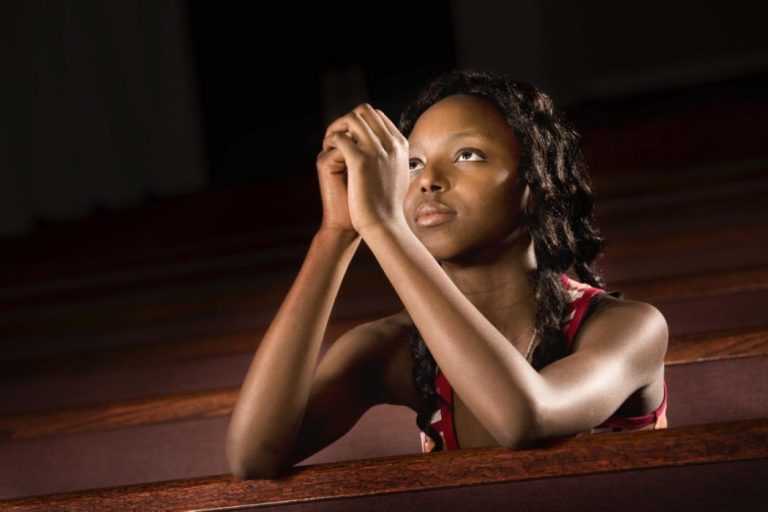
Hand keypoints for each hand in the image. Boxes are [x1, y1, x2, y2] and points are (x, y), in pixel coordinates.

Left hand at [323, 103, 408, 234]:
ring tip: (331, 144)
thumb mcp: (398, 175)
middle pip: (365, 111)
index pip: (378, 116)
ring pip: (352, 119)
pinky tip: (329, 154)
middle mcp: (391, 144)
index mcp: (401, 145)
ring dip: (338, 128)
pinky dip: (332, 142)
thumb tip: (389, 150)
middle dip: (347, 121)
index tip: (350, 138)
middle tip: (338, 138)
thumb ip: (393, 158)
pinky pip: (341, 138)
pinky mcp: (360, 161)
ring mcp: (376, 151)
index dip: (360, 123)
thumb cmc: (389, 205)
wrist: (384, 225)